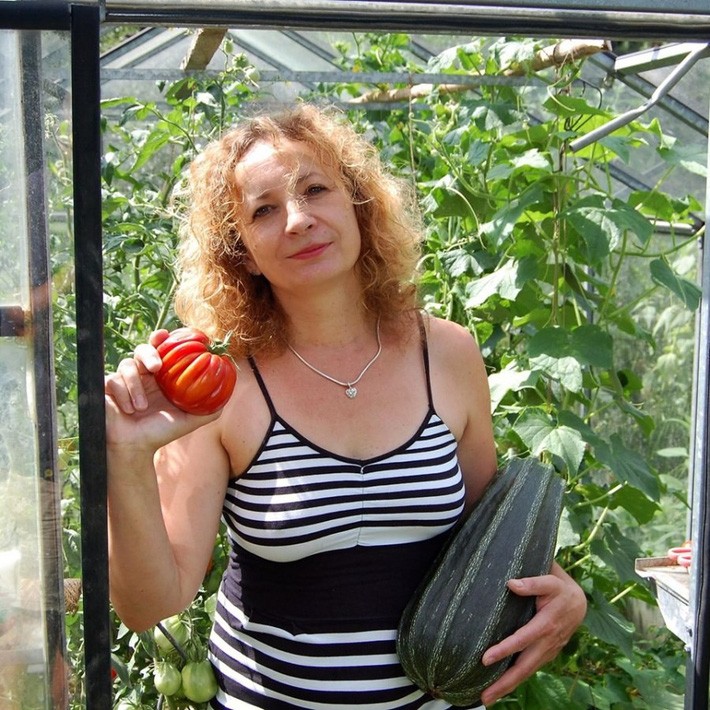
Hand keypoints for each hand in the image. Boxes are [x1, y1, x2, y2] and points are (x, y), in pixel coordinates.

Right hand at [104, 330, 220, 451]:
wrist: (136, 448)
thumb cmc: (162, 432)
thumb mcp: (189, 420)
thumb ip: (209, 409)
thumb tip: (227, 396)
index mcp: (160, 377)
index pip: (161, 349)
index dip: (163, 339)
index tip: (166, 335)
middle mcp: (142, 374)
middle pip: (142, 348)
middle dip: (148, 353)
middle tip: (155, 367)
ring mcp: (122, 379)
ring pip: (126, 365)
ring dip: (134, 386)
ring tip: (141, 408)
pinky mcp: (105, 387)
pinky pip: (112, 380)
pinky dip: (122, 395)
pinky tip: (128, 410)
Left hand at [479, 562, 586, 706]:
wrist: (579, 603)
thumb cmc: (560, 589)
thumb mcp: (550, 580)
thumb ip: (532, 583)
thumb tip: (511, 584)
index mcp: (546, 624)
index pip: (522, 640)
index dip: (505, 650)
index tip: (485, 659)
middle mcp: (548, 643)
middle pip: (524, 667)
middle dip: (504, 683)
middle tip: (484, 696)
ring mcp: (548, 651)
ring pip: (527, 672)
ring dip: (508, 686)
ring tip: (487, 698)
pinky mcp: (546, 655)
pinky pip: (530, 670)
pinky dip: (517, 680)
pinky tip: (501, 686)